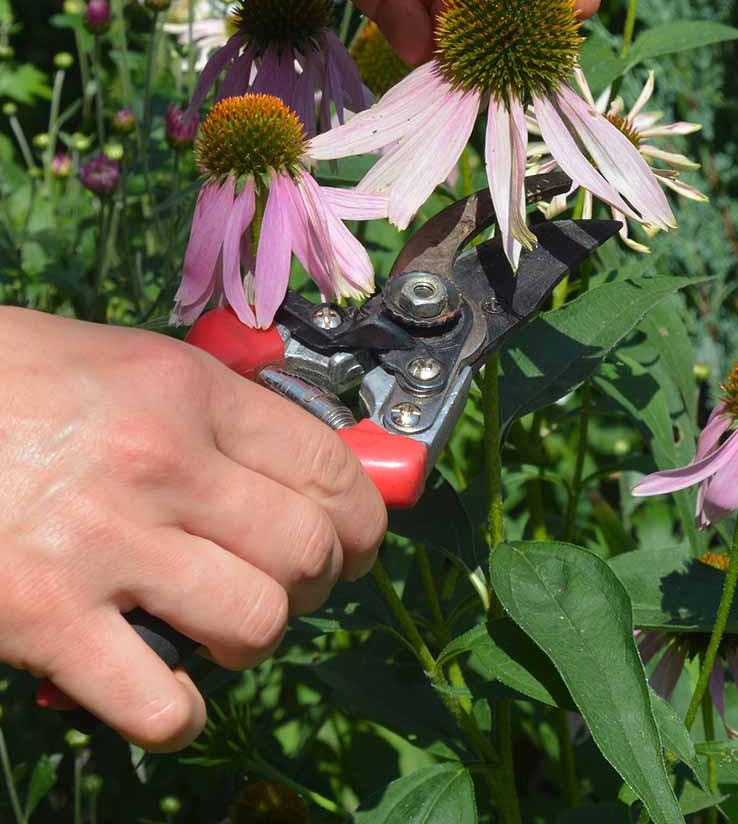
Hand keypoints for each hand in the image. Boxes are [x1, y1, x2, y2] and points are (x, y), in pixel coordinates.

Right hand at [0, 308, 385, 749]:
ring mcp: (105, 543)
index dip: (364, 516)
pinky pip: (162, 701)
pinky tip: (164, 689)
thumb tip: (291, 458)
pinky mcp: (47, 619)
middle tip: (293, 584)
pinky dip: (179, 713)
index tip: (357, 538)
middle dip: (319, 581)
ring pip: (257, 621)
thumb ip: (211, 407)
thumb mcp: (124, 363)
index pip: (327, 464)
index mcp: (184, 391)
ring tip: (224, 630)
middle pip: (308, 548)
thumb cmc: (8, 380)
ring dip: (254, 640)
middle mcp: (160, 462)